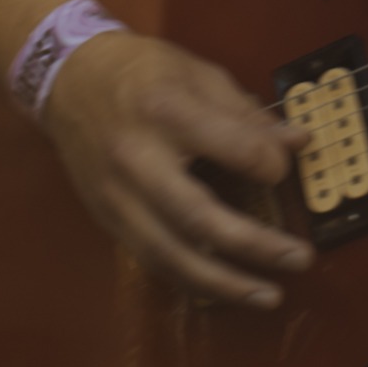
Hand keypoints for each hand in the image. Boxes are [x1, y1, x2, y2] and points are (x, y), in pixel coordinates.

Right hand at [34, 25, 311, 302]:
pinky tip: (224, 288)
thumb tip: (298, 143)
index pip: (234, 148)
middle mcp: (137, 159)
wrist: (68, 80)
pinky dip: (191, 279)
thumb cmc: (140, 70)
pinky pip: (151, 260)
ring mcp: (117, 195)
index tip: (283, 171)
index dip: (270, 164)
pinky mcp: (106, 218)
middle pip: (199, 217)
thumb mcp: (197, 74)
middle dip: (255, 245)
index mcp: (167, 110)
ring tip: (268, 295)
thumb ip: (247, 114)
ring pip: (171, 254)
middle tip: (300, 259)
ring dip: (224, 283)